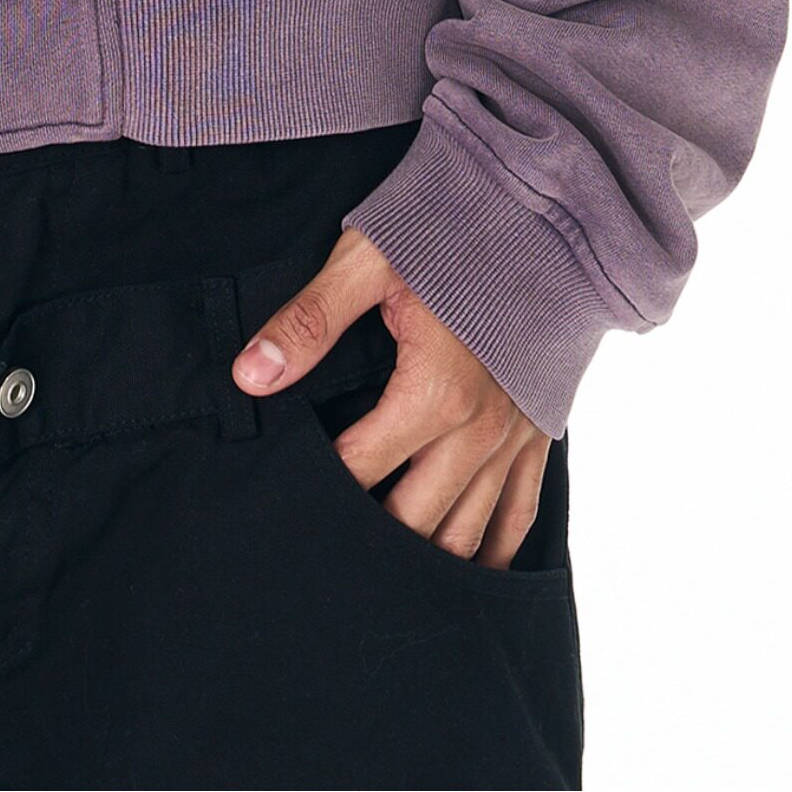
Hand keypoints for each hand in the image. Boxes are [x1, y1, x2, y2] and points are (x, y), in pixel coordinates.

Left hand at [232, 228, 549, 566]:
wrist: (542, 212)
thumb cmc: (450, 230)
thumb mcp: (368, 261)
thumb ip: (308, 323)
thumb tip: (249, 376)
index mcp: (435, 394)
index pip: (357, 469)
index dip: (316, 492)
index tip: (284, 505)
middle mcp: (479, 432)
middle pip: (414, 523)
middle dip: (368, 542)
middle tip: (325, 555)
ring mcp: (514, 439)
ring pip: (468, 536)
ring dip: (426, 561)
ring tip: (381, 579)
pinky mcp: (538, 434)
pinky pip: (519, 515)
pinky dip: (491, 552)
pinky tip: (465, 573)